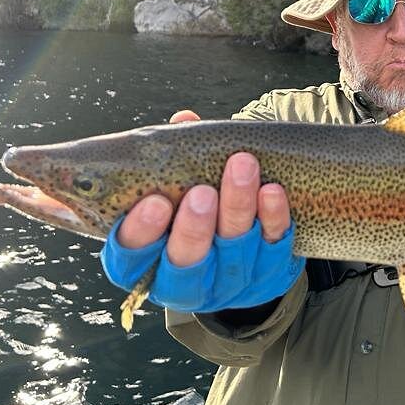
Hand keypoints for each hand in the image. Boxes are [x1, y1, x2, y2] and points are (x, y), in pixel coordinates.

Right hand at [99, 110, 304, 312]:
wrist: (243, 254)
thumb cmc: (197, 209)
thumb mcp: (177, 188)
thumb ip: (173, 158)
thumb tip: (184, 120)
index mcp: (145, 264)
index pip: (130, 259)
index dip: (140, 234)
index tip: (155, 201)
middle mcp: (182, 282)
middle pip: (184, 261)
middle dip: (193, 227)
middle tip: (202, 193)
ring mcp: (226, 284)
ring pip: (232, 252)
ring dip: (238, 208)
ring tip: (242, 167)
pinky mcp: (266, 277)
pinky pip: (273, 249)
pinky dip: (273, 218)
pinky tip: (272, 190)